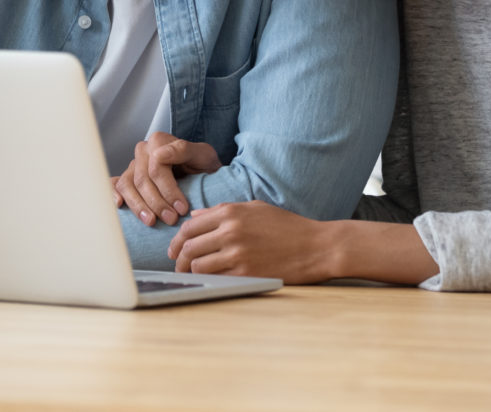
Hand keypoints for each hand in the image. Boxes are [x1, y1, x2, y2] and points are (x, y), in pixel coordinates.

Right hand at [113, 132, 219, 226]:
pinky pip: (115, 185)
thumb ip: (183, 150)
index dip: (169, 190)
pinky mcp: (128, 178)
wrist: (202, 172)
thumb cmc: (203, 164)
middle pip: (142, 179)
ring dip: (138, 206)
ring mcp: (133, 165)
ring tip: (152, 221)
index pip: (157, 168)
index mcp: (159, 141)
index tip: (182, 208)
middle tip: (172, 219)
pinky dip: (114, 194)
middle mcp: (143, 151)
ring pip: (127, 185)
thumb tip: (159, 155)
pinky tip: (120, 205)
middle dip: (156, 202)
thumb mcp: (203, 155)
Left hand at [167, 201, 339, 282]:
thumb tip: (195, 215)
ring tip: (192, 275)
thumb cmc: (286, 226)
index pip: (189, 226)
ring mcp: (237, 253)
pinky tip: (210, 281)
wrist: (316, 246)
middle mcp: (230, 231)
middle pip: (189, 247)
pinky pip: (216, 278)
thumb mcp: (254, 208)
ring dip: (191, 272)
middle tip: (177, 266)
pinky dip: (210, 280)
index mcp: (230, 212)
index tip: (174, 250)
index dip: (176, 240)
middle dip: (179, 259)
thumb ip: (222, 211)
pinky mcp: (247, 273)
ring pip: (198, 265)